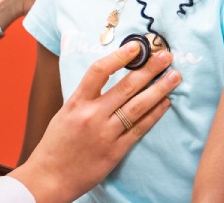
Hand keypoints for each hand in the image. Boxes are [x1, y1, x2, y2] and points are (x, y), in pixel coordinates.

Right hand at [11, 42, 179, 202]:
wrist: (49, 177)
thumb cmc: (55, 145)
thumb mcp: (64, 114)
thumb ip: (85, 98)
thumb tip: (109, 80)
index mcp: (76, 103)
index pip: (99, 71)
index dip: (120, 56)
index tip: (136, 46)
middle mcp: (92, 116)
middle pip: (126, 86)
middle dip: (149, 69)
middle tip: (166, 56)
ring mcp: (105, 134)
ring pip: (138, 106)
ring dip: (159, 89)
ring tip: (174, 77)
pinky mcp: (115, 151)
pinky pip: (140, 129)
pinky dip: (155, 114)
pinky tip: (166, 103)